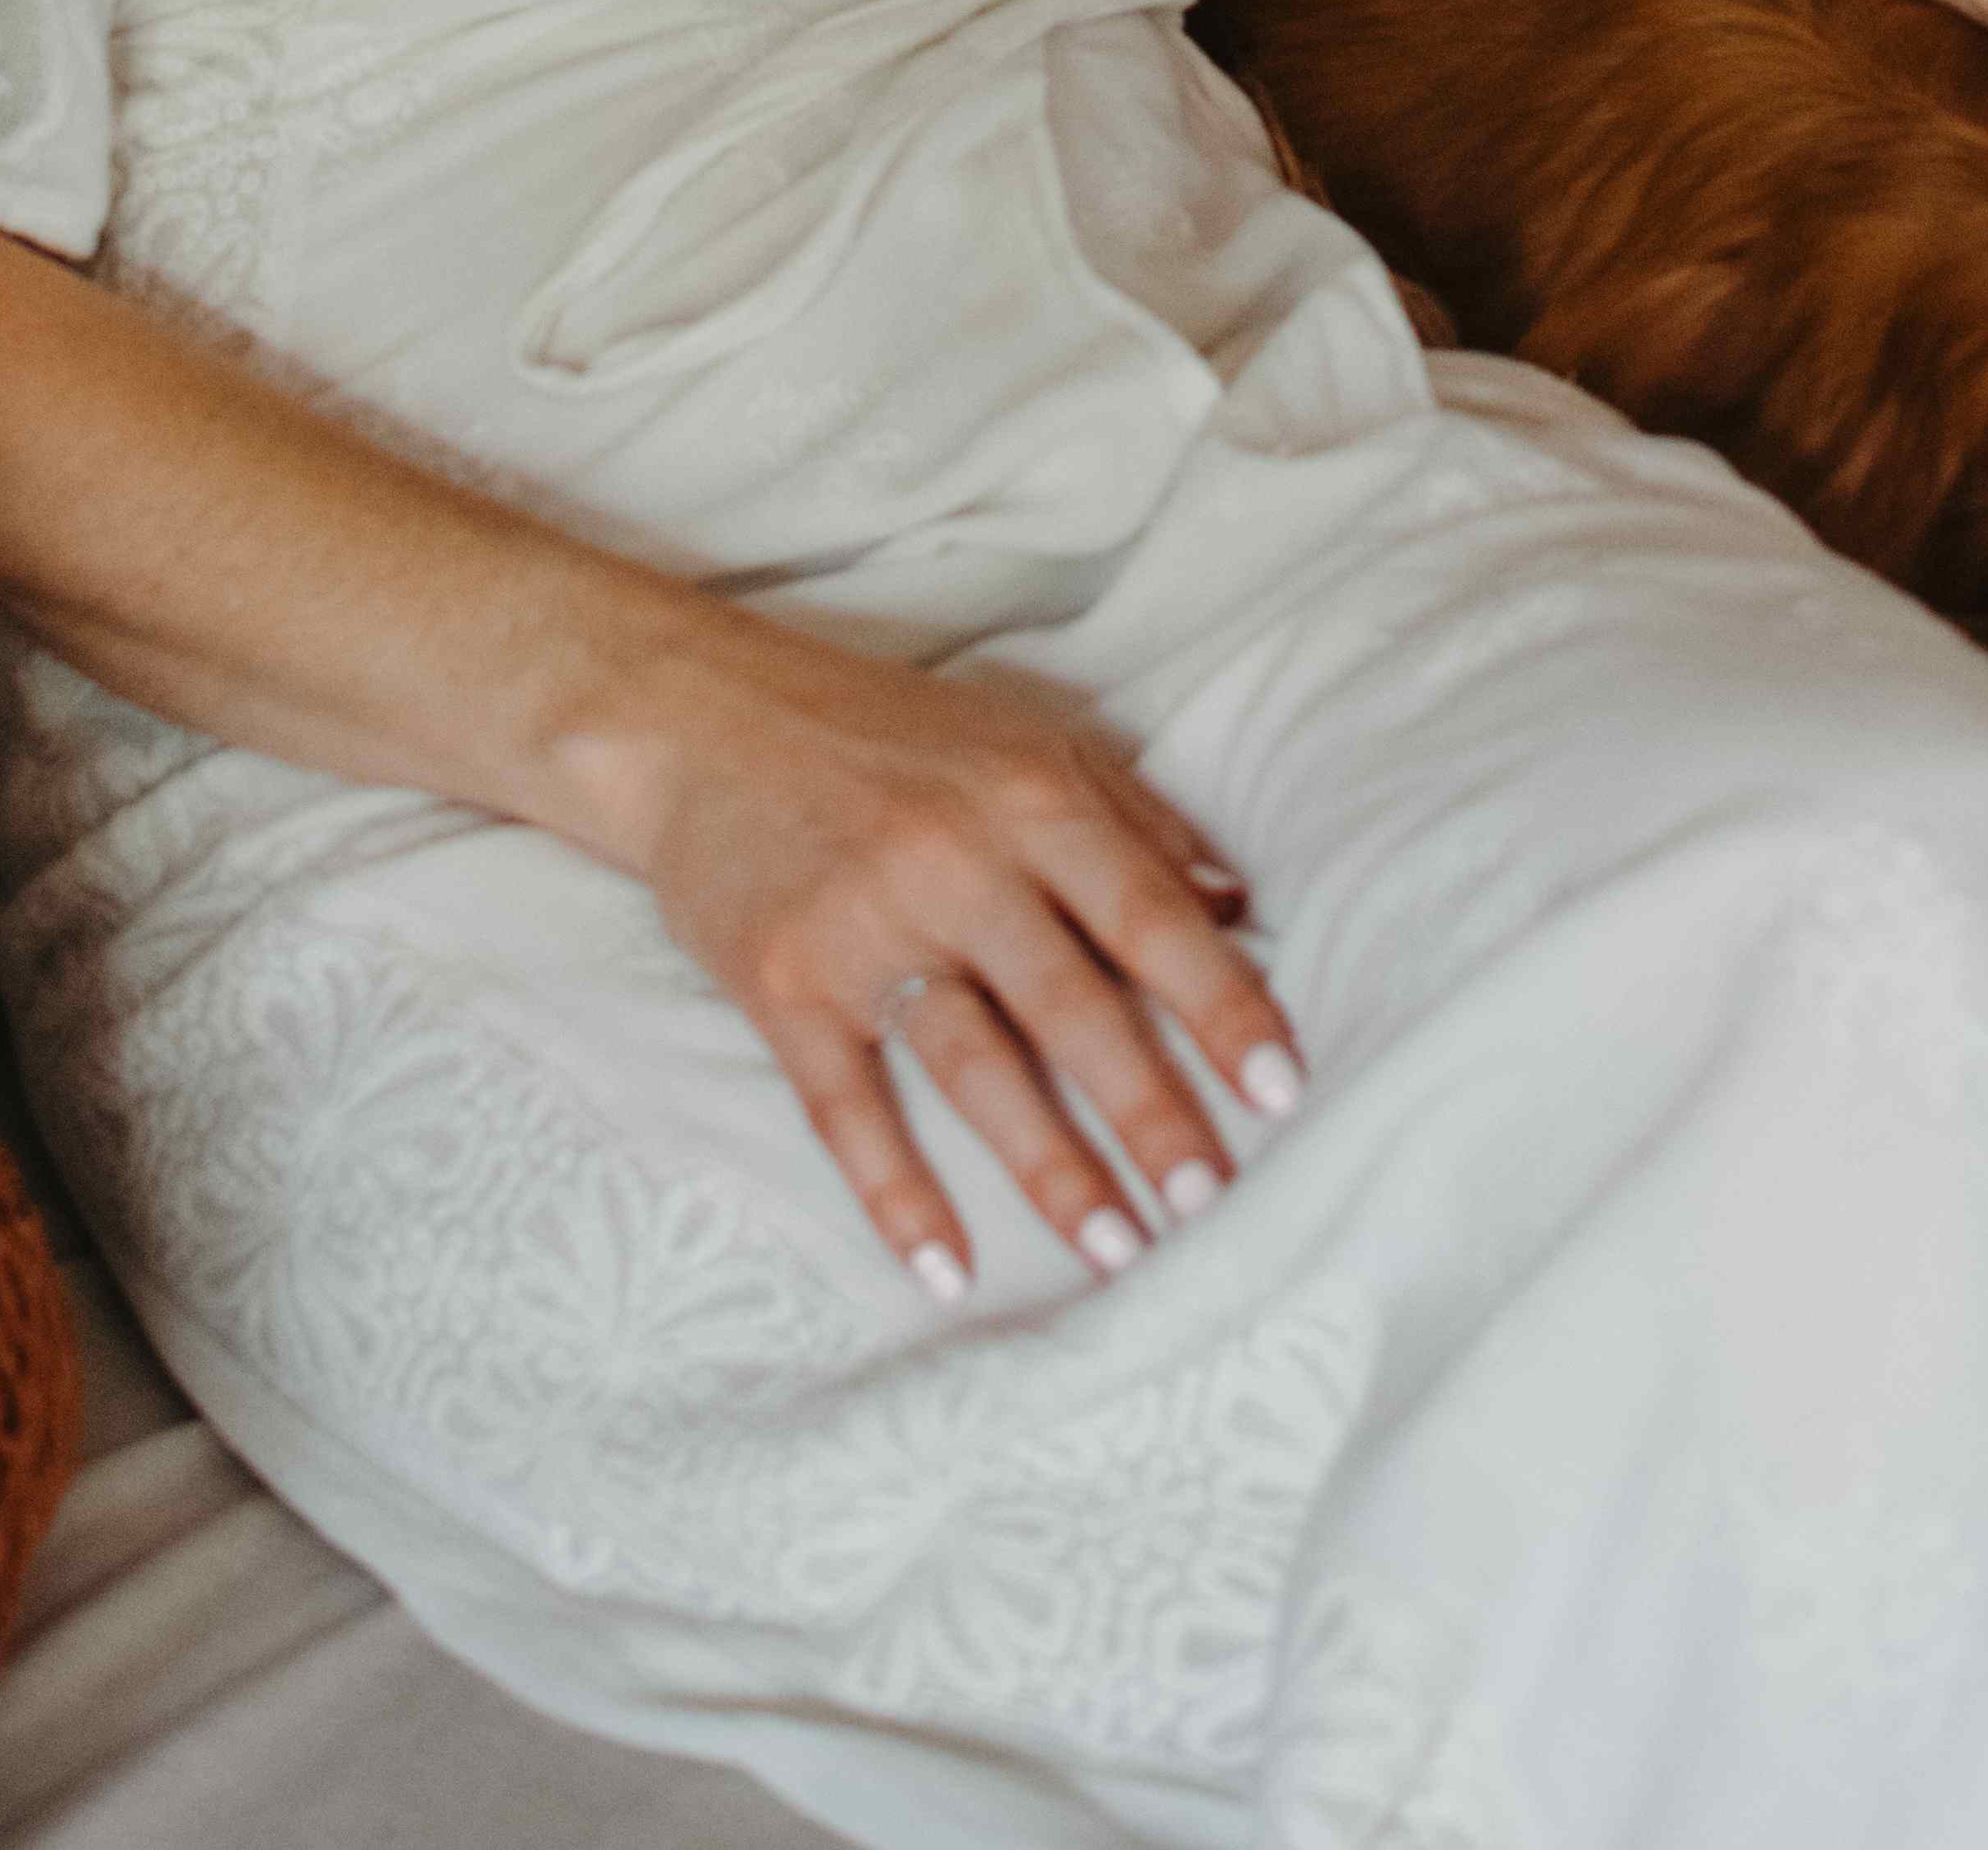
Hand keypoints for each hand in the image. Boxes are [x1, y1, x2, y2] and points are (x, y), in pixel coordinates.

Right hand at [628, 631, 1305, 1302]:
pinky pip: (846, 1107)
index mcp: (1032, 799)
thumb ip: (1136, 823)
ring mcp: (865, 926)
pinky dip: (896, 1192)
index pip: (1149, 916)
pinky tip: (945, 1269)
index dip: (1221, 1005)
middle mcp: (957, 862)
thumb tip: (1238, 906)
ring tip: (1115, 1248)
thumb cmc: (888, 735)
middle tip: (1212, 1200)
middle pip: (1072, 1004)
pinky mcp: (783, 983)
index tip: (1284, 1089)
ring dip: (1049, 1167)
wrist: (703, 719)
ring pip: (974, 1066)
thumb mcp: (1026, 742)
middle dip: (1149, 1109)